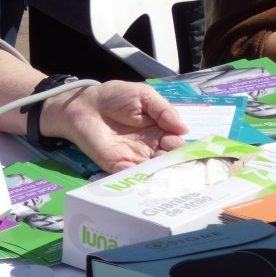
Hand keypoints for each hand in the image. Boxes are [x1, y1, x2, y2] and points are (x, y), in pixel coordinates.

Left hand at [39, 81, 187, 172]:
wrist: (84, 103)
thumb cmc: (115, 97)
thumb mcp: (144, 96)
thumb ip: (164, 110)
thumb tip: (184, 129)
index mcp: (159, 131)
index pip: (177, 144)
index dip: (185, 148)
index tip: (191, 151)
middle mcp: (150, 148)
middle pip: (169, 161)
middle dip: (177, 164)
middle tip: (182, 163)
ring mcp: (134, 159)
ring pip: (155, 172)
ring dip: (164, 174)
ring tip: (171, 173)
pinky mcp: (117, 166)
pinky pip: (133, 177)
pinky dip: (143, 180)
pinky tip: (152, 179)